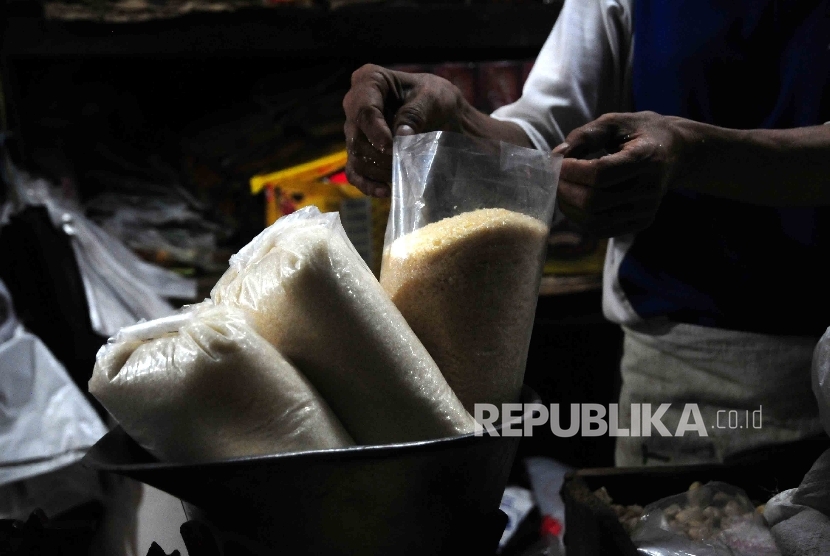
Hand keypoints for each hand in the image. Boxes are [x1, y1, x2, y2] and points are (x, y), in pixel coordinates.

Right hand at [342, 64, 466, 195]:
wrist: (444, 116)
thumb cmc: (438, 99)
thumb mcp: (434, 98)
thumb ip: (416, 113)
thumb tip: (401, 135)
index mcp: (370, 80)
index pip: (363, 109)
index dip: (375, 131)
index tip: (391, 147)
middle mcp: (356, 105)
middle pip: (357, 137)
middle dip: (381, 155)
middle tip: (405, 162)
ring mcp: (356, 131)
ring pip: (356, 157)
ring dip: (380, 171)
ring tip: (403, 173)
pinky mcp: (360, 153)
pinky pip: (355, 173)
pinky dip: (369, 185)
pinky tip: (386, 191)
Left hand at [554, 111, 694, 237]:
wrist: (677, 152)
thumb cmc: (640, 132)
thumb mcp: (615, 122)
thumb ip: (585, 135)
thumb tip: (557, 155)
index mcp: (646, 158)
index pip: (599, 174)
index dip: (571, 170)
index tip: (558, 162)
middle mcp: (649, 189)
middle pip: (593, 202)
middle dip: (565, 190)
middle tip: (556, 177)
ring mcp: (646, 210)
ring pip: (594, 221)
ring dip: (569, 207)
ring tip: (563, 189)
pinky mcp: (641, 222)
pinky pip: (601, 230)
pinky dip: (580, 219)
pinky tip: (576, 202)